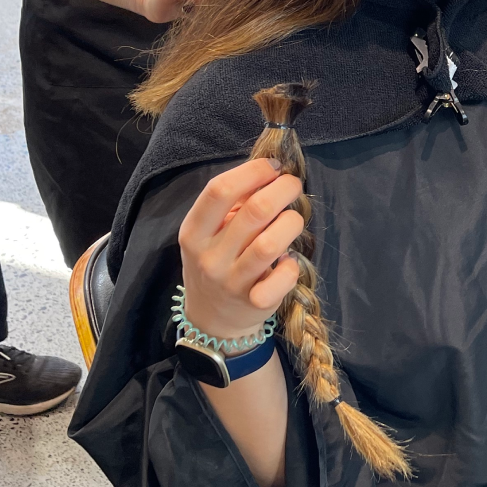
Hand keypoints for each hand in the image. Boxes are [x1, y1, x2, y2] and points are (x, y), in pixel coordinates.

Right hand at [177, 158, 303, 341]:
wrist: (211, 319)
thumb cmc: (216, 261)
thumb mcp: (210, 232)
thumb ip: (233, 203)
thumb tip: (270, 171)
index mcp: (193, 231)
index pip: (219, 190)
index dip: (253, 171)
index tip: (274, 167)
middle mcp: (209, 256)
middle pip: (255, 210)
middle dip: (284, 189)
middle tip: (293, 186)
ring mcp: (231, 282)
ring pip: (271, 243)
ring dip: (292, 222)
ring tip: (293, 220)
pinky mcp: (254, 303)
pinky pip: (283, 277)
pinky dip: (292, 264)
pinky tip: (288, 260)